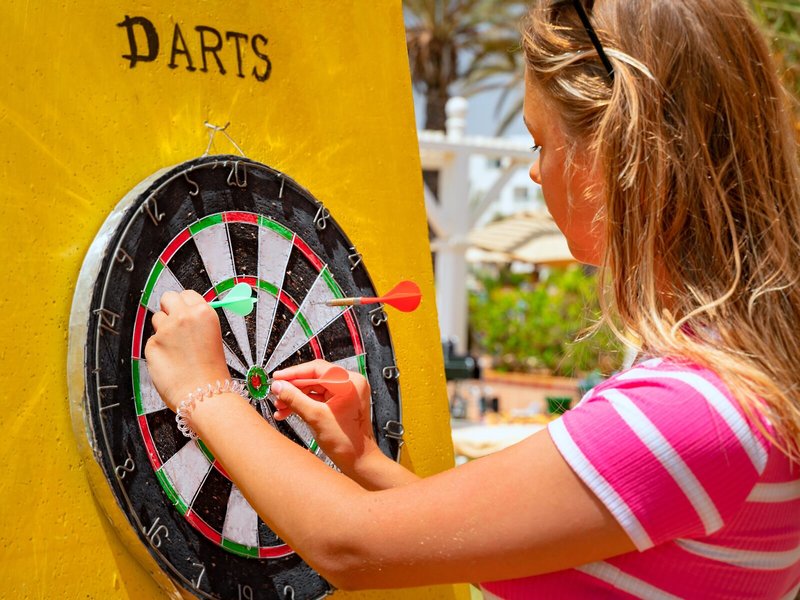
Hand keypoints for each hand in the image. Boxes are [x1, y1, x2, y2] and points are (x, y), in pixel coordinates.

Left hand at [144, 290, 229, 411]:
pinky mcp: (152, 345)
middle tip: (174, 323)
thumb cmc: (211, 372)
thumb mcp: (213, 337)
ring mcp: (166, 330)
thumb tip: (186, 313)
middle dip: (169, 308)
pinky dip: (158, 349)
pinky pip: (152, 340)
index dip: (185, 303)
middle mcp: (184, 317)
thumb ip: (198, 323)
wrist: (203, 395)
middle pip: (168, 297)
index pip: (187, 294)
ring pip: (157, 319)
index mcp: (204, 313)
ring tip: (176, 349)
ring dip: (163, 329)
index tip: (185, 311)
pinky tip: (170, 361)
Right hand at [270, 360, 379, 476]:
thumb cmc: (348, 442)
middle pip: (314, 378)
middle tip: (276, 393)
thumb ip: (295, 399)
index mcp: (350, 382)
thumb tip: (279, 386)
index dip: (294, 373)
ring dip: (296, 397)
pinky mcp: (341, 403)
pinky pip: (318, 398)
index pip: (317, 369)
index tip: (278, 377)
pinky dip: (304, 404)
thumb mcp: (315, 417)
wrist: (359, 461)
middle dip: (293, 388)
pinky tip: (288, 411)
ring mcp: (346, 393)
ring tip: (280, 406)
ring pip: (314, 389)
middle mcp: (350, 384)